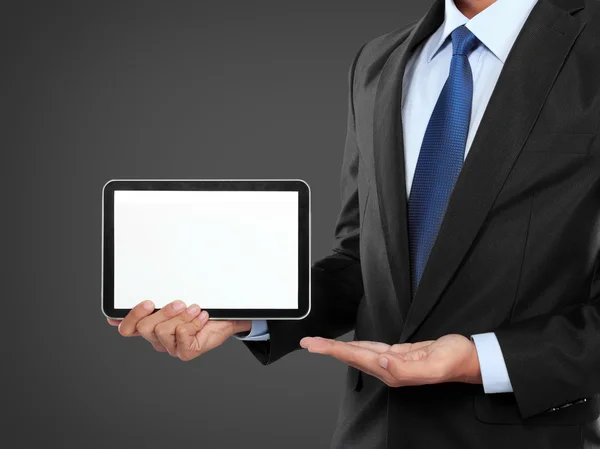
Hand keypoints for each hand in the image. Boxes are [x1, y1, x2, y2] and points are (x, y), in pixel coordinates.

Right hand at [107, 300, 251, 360]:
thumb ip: (156, 300)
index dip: (131, 317)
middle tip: (180, 303)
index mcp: (151, 326)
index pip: (127, 328)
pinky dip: (194, 323)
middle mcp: (158, 339)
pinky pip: (181, 335)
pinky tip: (202, 319)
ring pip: (162, 330)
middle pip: (144, 327)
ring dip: (182, 316)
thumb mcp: (177, 300)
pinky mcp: (185, 352)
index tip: (149, 303)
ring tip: (195, 310)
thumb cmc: (201, 307)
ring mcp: (171, 347)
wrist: (227, 317)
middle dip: (164, 311)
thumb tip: (135, 295)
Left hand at [299, 334, 481, 386]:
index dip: (334, 350)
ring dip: (338, 348)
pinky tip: (350, 345)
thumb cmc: (455, 360)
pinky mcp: (399, 354)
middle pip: (352, 357)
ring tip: (320, 343)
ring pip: (359, 354)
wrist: (468, 359)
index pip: (356, 358)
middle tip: (308, 342)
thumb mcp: (434, 364)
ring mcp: (393, 362)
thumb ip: (407, 367)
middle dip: (328, 349)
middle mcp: (390, 368)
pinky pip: (371, 350)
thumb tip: (382, 361)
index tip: (315, 345)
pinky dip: (356, 346)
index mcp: (394, 371)